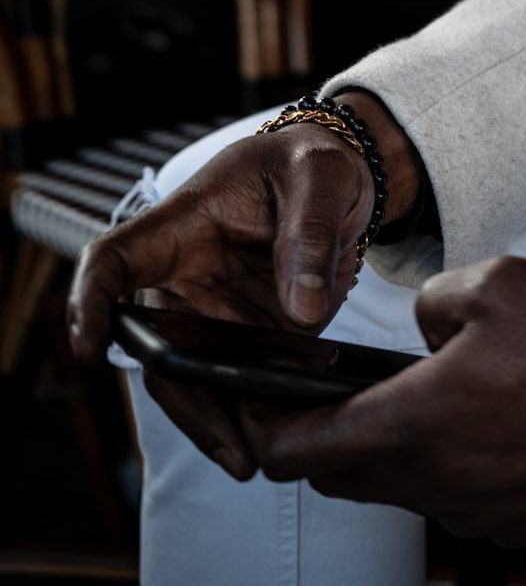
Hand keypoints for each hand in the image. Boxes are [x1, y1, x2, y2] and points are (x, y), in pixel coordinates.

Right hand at [68, 90, 420, 480]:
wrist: (346, 178)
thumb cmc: (314, 163)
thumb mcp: (319, 178)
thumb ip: (308, 236)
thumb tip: (301, 312)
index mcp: (182, 225)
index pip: (113, 261)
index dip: (89, 304)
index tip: (89, 350)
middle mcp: (186, 277)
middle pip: (155, 348)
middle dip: (185, 402)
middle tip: (233, 447)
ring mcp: (215, 313)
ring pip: (195, 379)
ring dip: (223, 420)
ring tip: (260, 454)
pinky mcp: (250, 337)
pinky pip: (241, 382)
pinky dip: (262, 407)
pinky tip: (293, 421)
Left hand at [238, 257, 525, 541]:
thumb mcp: (500, 282)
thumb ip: (433, 301)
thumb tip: (423, 328)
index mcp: (414, 423)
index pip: (302, 450)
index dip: (265, 431)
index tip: (254, 411)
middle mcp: (434, 481)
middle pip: (342, 476)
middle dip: (322, 440)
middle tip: (330, 397)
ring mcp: (475, 509)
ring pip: (399, 487)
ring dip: (389, 450)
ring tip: (418, 395)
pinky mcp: (514, 519)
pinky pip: (453, 494)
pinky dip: (444, 462)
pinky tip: (483, 415)